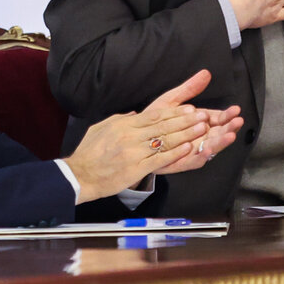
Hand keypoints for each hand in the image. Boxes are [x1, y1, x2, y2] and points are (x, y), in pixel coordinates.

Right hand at [65, 71, 211, 203]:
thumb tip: (136, 114)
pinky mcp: (136, 168)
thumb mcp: (102, 127)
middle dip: (186, 120)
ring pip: (165, 141)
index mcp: (124, 125)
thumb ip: (121, 119)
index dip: (175, 112)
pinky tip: (187, 148)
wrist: (80, 174)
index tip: (190, 108)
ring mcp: (135, 152)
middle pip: (164, 126)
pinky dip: (175, 153)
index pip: (155, 115)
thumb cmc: (89, 152)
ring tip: (202, 129)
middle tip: (203, 116)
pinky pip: (159, 159)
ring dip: (185, 134)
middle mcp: (131, 136)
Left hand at [137, 70, 242, 174]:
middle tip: (237, 122)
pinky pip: (192, 161)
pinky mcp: (180, 162)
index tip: (235, 110)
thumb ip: (189, 88)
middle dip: (229, 128)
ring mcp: (190, 151)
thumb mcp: (172, 100)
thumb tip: (205, 73)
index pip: (217, 119)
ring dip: (220, 143)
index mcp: (198, 123)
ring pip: (210, 148)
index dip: (227, 115)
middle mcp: (198, 138)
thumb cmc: (155, 119)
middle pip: (218, 134)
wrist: (135, 137)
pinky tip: (206, 150)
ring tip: (229, 136)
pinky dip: (200, 156)